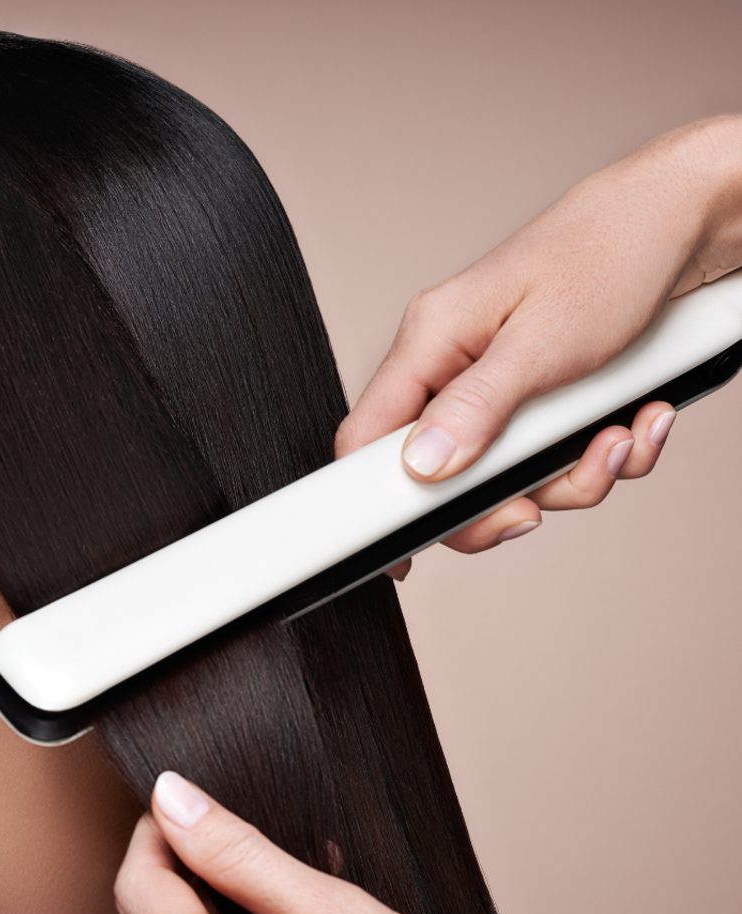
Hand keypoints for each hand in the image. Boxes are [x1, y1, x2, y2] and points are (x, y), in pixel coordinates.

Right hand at [336, 115, 741, 573]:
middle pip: (442, 475)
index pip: (369, 437)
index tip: (404, 553)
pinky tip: (634, 421)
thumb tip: (422, 466)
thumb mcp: (544, 341)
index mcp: (431, 341)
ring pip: (507, 475)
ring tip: (618, 439)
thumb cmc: (612, 252)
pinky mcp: (541, 397)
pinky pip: (553, 457)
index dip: (377, 503)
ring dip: (572, 477)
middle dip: (505, 499)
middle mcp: (455, 366)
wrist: (687, 218)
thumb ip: (475, 409)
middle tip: (539, 504)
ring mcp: (497, 385)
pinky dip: (601, 455)